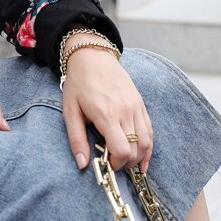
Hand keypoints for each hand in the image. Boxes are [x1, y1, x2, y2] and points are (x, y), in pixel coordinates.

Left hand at [61, 48, 153, 172]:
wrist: (92, 56)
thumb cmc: (78, 83)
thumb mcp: (70, 111)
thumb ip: (76, 139)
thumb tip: (82, 164)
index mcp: (106, 115)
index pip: (122, 151)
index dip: (116, 164)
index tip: (107, 164)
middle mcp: (125, 112)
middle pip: (136, 150)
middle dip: (127, 163)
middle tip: (114, 164)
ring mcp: (136, 107)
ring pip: (147, 142)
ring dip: (139, 157)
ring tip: (127, 162)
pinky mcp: (140, 103)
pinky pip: (150, 130)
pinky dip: (148, 146)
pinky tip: (143, 157)